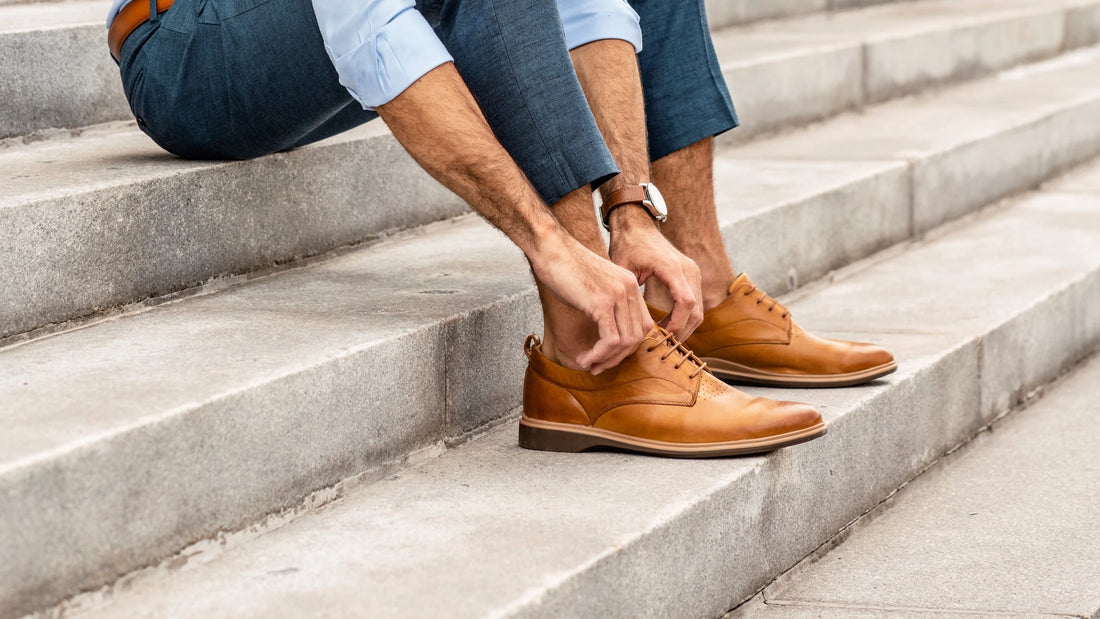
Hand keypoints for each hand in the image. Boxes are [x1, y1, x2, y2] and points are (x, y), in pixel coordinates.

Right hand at [529, 233, 653, 373]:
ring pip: (625, 342)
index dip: (627, 347)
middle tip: (597, 366)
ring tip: (588, 363)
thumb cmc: (564, 268)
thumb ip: (606, 307)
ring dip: (607, 359)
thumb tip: (607, 337)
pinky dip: (599, 354)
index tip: (607, 357)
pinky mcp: (601, 302)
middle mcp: (629, 289)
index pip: (642, 326)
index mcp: (631, 285)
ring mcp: (617, 295)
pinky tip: (584, 358)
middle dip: (617, 358)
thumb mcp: (594, 288)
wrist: (550, 247)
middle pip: (637, 337)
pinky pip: (610, 340)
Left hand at [607, 207, 702, 339]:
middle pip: (696, 311)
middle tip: (660, 346)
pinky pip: (695, 303)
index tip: (660, 338)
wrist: (636, 224)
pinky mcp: (692, 276)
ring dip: (684, 328)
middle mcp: (689, 269)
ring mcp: (693, 272)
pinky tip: (665, 326)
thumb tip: (629, 325)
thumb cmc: (627, 244)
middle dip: (681, 332)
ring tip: (662, 339)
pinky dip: (684, 318)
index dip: (675, 325)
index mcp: (673, 267)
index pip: (685, 303)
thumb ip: (629, 293)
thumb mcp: (623, 268)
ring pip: (699, 310)